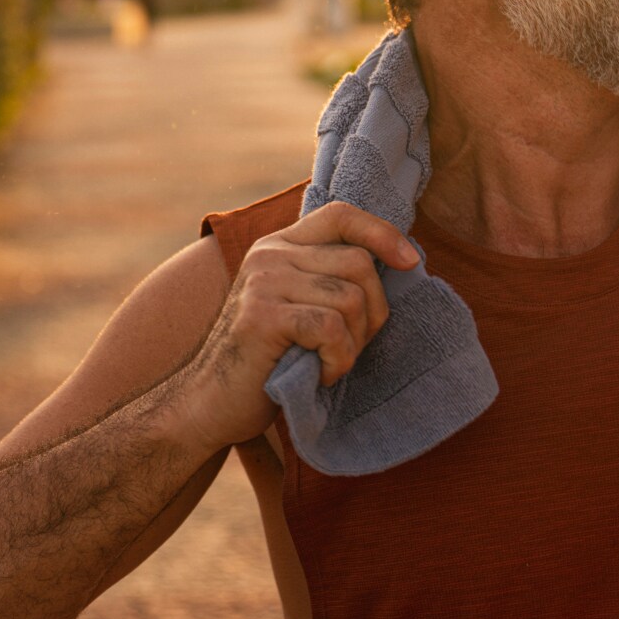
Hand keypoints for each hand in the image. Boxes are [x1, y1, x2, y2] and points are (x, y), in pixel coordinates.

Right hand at [176, 201, 419, 449]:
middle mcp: (269, 254)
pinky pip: (331, 328)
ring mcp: (263, 282)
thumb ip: (331, 278)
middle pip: (359, 263)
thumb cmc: (268, 361)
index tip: (410, 263)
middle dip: (373, 313)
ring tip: (328, 363)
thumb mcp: (299, 306)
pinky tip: (319, 374)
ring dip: (353, 344)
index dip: (382, 233)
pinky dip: (338, 360)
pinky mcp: (262, 315)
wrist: (209, 403)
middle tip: (350, 347)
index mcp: (280, 245)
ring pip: (351, 298)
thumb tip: (402, 260)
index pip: (341, 214)